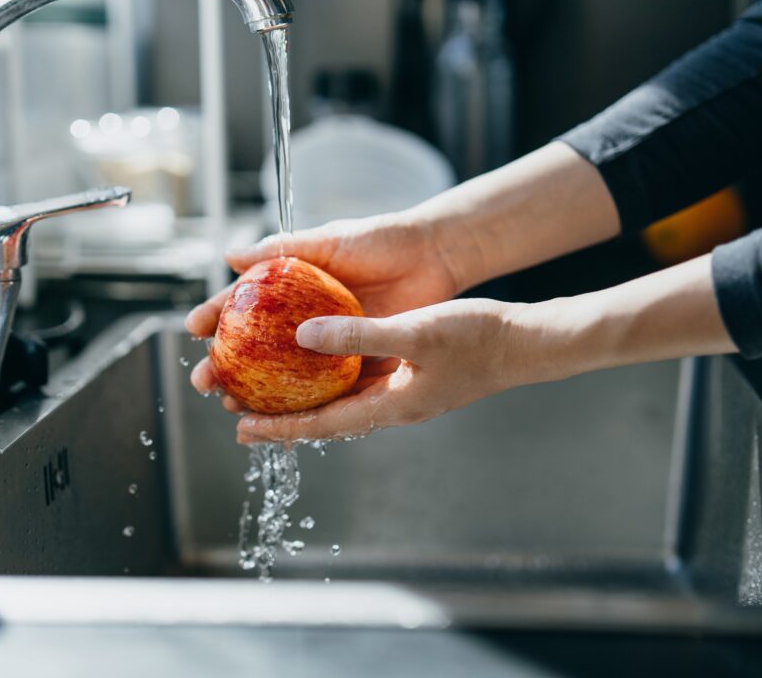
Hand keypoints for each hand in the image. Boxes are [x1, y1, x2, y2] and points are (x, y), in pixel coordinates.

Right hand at [186, 212, 460, 399]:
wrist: (434, 255)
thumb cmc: (382, 239)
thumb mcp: (330, 241)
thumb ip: (283, 250)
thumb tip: (229, 256)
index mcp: (295, 287)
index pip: (245, 304)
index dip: (217, 316)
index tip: (192, 331)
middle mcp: (308, 318)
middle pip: (258, 347)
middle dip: (227, 366)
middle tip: (206, 382)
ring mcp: (333, 341)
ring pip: (287, 374)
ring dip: (259, 392)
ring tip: (233, 405)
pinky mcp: (360, 359)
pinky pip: (328, 386)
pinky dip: (305, 403)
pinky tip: (283, 418)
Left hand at [234, 298, 528, 443]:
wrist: (523, 343)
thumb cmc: (477, 339)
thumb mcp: (415, 332)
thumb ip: (359, 335)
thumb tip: (303, 337)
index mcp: (391, 405)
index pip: (322, 425)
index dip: (280, 428)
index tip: (240, 428)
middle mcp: (392, 406)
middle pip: (325, 418)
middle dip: (281, 416)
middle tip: (238, 407)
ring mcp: (403, 394)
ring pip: (340, 401)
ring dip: (303, 397)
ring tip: (267, 388)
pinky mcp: (411, 377)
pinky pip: (360, 383)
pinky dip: (331, 377)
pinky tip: (318, 361)